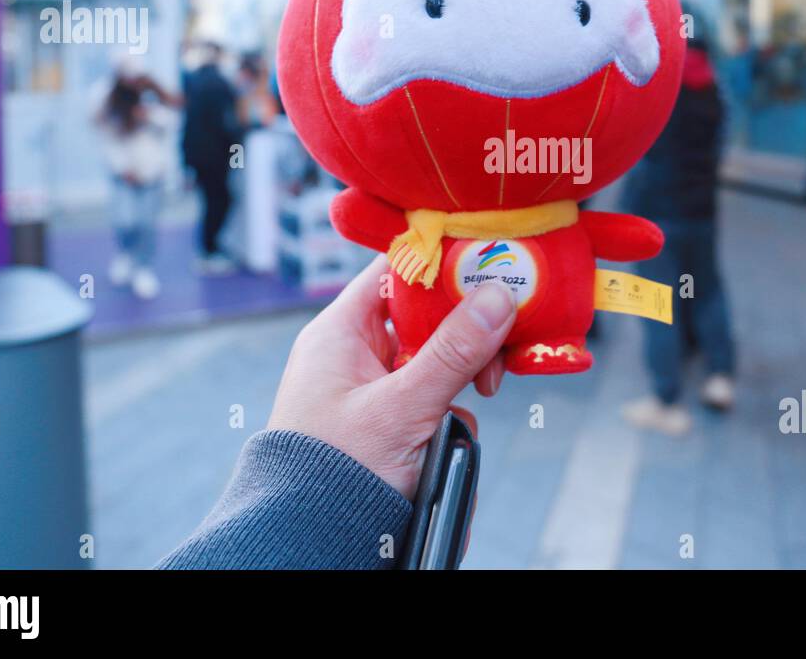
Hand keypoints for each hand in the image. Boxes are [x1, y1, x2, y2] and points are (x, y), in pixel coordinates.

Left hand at [268, 255, 515, 498]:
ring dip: (460, 378)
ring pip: (434, 360)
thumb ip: (453, 352)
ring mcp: (371, 388)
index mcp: (340, 333)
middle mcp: (354, 353)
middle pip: (424, 316)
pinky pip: (430, 398)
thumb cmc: (334, 472)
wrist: (308, 540)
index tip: (487, 269)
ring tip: (479, 393)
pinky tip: (451, 433)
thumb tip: (498, 298)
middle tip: (497, 347)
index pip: (394, 271)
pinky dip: (449, 413)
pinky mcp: (387, 422)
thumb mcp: (401, 407)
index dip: (439, 265)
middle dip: (464, 333)